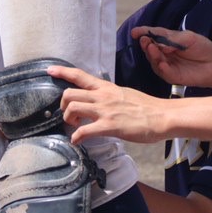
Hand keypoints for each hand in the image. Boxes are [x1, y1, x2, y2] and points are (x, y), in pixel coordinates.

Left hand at [49, 64, 166, 144]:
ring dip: (68, 120)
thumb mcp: (124, 93)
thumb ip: (109, 95)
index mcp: (106, 87)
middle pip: (69, 93)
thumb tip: (100, 99)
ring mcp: (105, 111)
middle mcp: (103, 96)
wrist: (162, 116)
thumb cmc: (146, 107)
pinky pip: (84, 131)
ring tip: (74, 128)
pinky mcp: (110, 126)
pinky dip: (76, 138)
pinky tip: (77, 142)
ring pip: (73, 108)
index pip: (80, 75)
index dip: (62, 71)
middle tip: (69, 116)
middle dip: (63, 106)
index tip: (49, 70)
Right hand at [132, 26, 211, 89]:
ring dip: (152, 54)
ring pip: (154, 60)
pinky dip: (161, 67)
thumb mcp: (187, 38)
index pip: (152, 35)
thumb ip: (171, 39)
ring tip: (152, 48)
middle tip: (145, 40)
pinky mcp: (171, 76)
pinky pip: (163, 72)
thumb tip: (156, 41)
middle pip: (149, 48)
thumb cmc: (202, 48)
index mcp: (166, 40)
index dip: (142, 33)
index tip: (134, 32)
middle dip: (146, 44)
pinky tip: (162, 63)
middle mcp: (163, 53)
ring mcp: (166, 65)